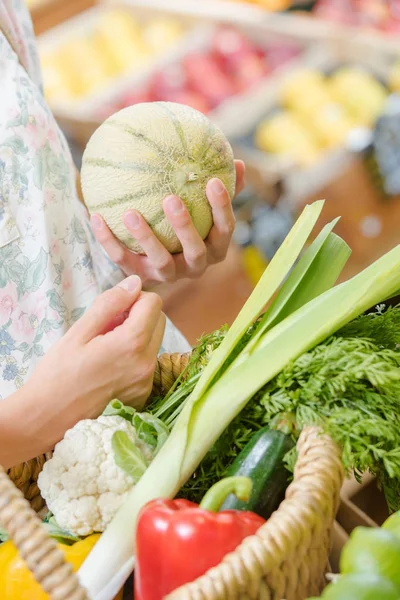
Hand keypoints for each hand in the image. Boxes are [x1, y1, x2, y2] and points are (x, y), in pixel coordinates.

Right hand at [26, 276, 164, 448]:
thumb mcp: (79, 331)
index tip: (114, 309)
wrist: (46, 419)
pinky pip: (148, 364)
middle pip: (159, 322)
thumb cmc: (57, 373)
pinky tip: (109, 367)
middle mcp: (146, 364)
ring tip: (106, 348)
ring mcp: (146, 382)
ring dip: (137, 336)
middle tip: (108, 326)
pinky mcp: (143, 395)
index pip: (154, 304)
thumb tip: (134, 283)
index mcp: (132, 344)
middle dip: (138, 316)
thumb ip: (110, 304)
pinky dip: (135, 358)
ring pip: (154, 343)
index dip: (134, 299)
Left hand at [90, 160, 244, 287]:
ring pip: (161, 261)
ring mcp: (169, 275)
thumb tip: (238, 161)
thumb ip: (223, 188)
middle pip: (195, 250)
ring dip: (147, 238)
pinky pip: (124, 260)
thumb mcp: (207, 210)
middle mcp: (195, 266)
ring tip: (131, 213)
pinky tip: (96, 216)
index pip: (225, 229)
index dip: (222, 207)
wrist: (158, 264)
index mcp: (216, 247)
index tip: (213, 180)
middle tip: (171, 199)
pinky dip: (109, 240)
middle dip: (184, 226)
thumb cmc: (189, 227)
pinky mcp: (142, 277)